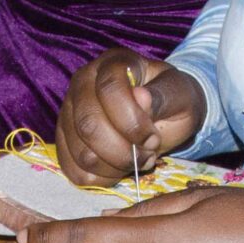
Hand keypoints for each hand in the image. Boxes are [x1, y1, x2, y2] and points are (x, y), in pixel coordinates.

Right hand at [56, 51, 205, 185]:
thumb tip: (141, 98)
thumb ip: (163, 96)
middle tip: (147, 153)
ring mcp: (68, 113)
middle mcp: (82, 83)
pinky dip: (101, 179)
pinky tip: (119, 169)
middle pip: (89, 125)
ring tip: (136, 160)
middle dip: (123, 151)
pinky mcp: (64, 141)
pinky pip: (74, 170)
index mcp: (113, 64)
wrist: (162, 116)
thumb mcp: (180, 95)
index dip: (132, 122)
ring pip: (82, 153)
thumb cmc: (171, 102)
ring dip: (115, 167)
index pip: (110, 90)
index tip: (153, 137)